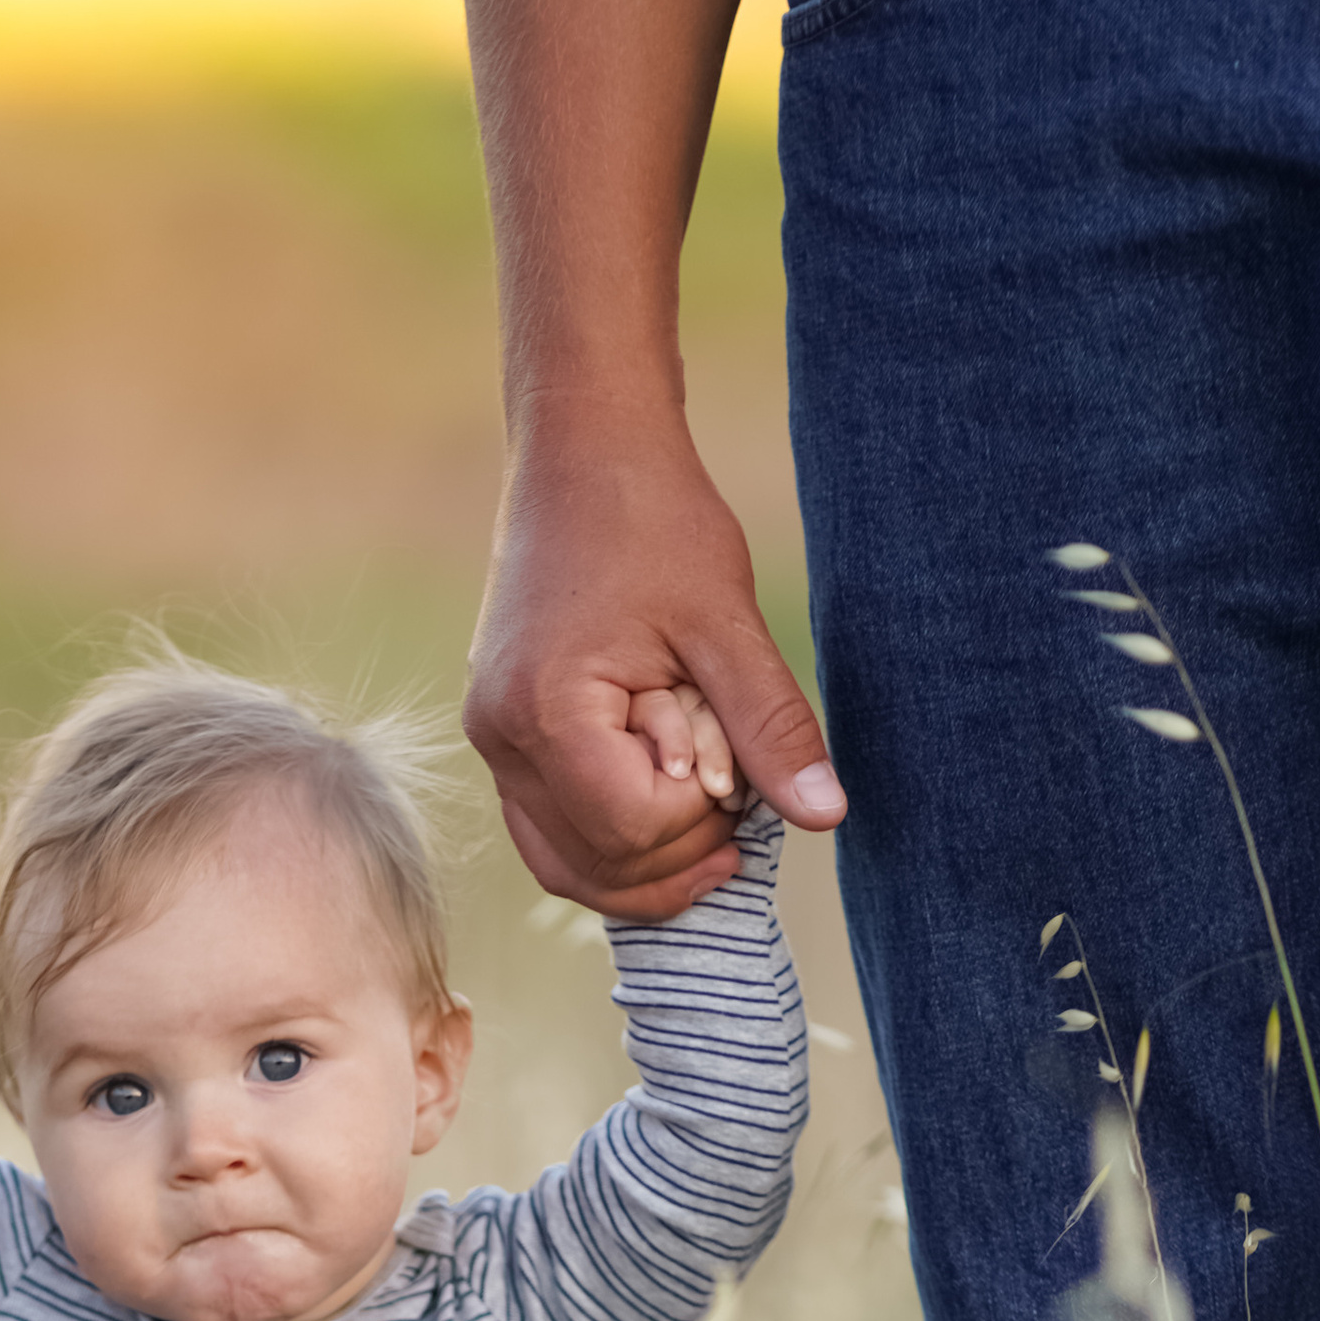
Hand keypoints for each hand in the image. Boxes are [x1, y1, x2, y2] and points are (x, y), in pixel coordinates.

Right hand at [466, 405, 841, 919]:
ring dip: (646, 866)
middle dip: (679, 852)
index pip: (632, 828)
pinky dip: (610, 843)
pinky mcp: (503, 735)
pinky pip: (550, 830)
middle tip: (742, 807)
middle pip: (596, 865)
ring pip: (564, 866)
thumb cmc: (654, 520)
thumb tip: (827, 816)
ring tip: (715, 829)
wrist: (583, 454)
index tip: (740, 763)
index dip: (701, 817)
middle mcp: (500, 739)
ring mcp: (492, 742)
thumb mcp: (726, 624)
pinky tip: (670, 813)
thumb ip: (771, 726)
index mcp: (547, 711)